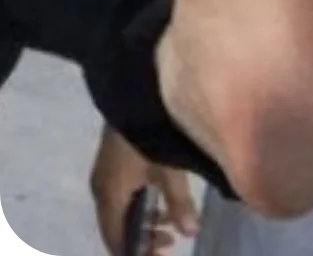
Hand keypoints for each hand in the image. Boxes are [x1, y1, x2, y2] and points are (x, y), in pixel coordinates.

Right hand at [90, 125, 199, 255]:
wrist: (136, 94)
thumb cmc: (151, 135)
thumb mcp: (168, 170)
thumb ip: (179, 203)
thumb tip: (190, 232)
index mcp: (109, 195)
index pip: (116, 239)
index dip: (137, 254)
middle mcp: (101, 188)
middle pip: (117, 226)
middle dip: (144, 238)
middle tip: (171, 242)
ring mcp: (106, 173)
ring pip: (122, 209)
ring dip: (145, 220)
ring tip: (172, 223)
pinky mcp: (114, 160)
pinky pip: (123, 194)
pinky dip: (142, 203)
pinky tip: (163, 199)